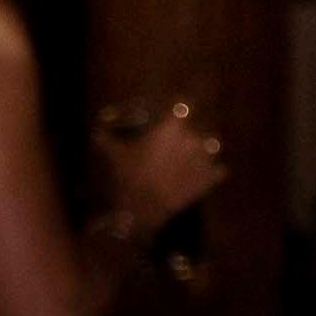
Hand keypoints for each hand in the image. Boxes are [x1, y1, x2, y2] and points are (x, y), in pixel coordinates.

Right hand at [93, 99, 226, 224]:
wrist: (142, 209)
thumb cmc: (128, 175)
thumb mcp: (113, 155)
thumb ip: (106, 140)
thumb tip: (97, 132)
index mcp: (172, 127)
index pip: (184, 107)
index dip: (180, 111)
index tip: (175, 115)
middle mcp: (193, 138)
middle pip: (196, 129)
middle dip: (187, 135)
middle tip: (175, 144)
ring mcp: (206, 158)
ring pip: (211, 147)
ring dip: (202, 151)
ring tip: (190, 159)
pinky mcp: (211, 178)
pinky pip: (218, 170)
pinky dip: (211, 172)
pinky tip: (201, 176)